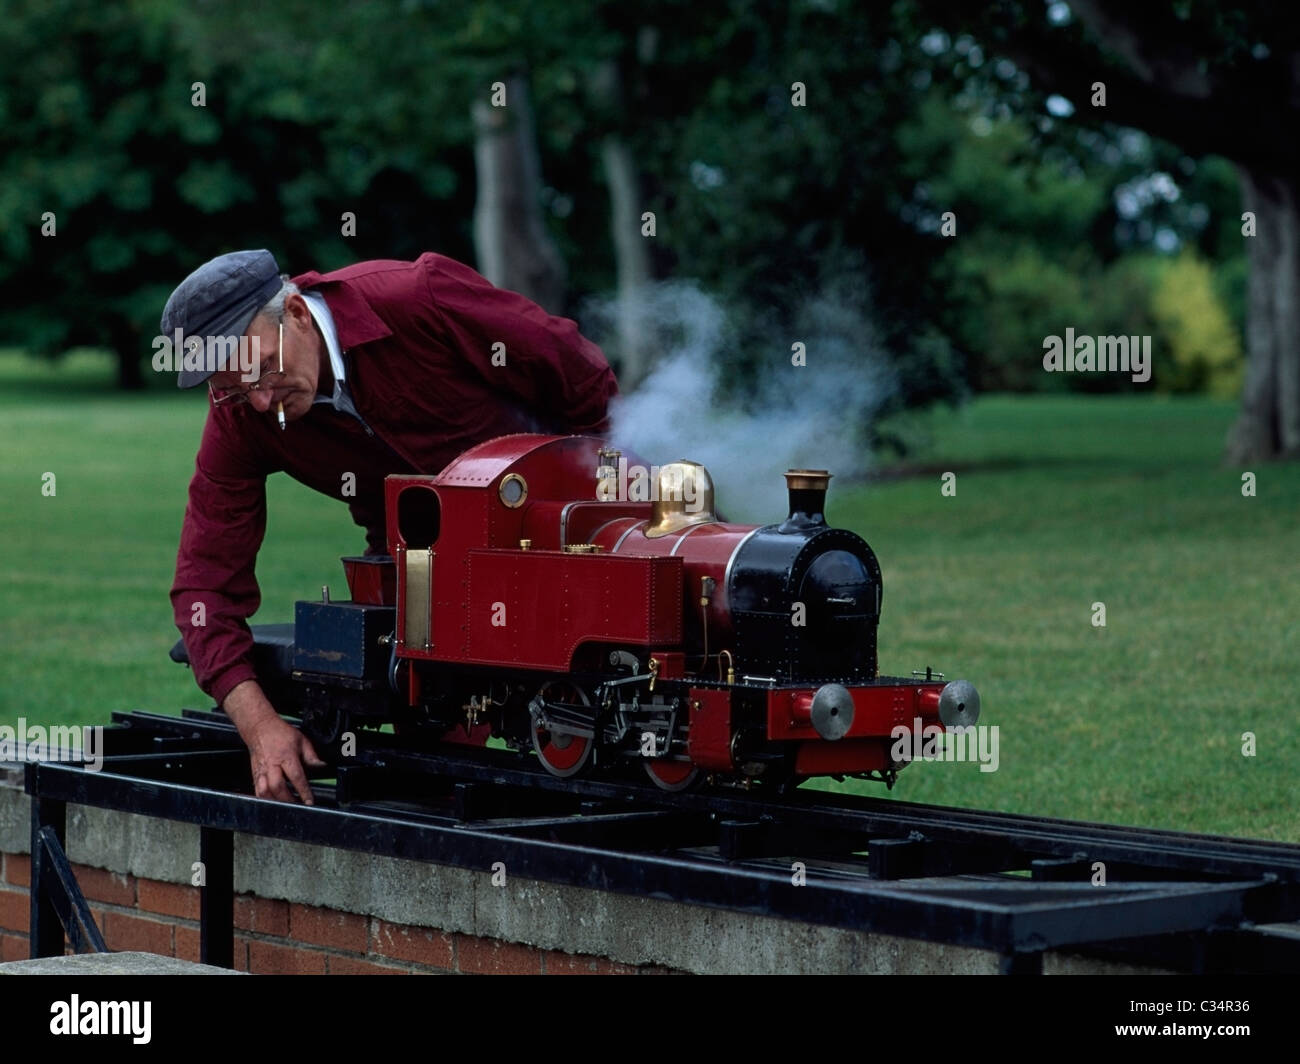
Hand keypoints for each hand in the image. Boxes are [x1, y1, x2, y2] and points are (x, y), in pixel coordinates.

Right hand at [223, 679, 325, 803]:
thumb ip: (311, 755)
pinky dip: (263, 799)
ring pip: (264, 791)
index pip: (296, 777)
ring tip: (285, 806)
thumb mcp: (301, 740)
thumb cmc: (280, 733)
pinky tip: (271, 802)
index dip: (303, 791)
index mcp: (286, 756)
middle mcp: (272, 764)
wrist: (259, 727)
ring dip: (274, 801)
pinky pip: (256, 790)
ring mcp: (261, 770)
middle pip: (277, 786)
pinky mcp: (254, 773)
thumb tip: (321, 766)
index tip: (309, 801)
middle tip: (297, 806)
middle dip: (288, 799)